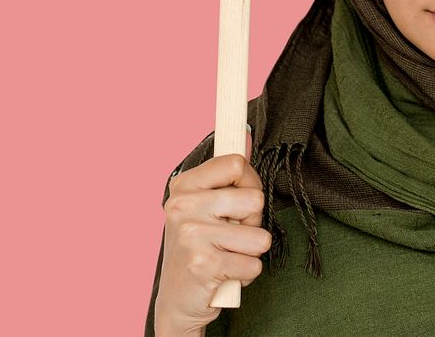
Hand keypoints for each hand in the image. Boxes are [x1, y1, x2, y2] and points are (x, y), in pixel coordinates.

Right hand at [153, 132, 271, 336]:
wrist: (175, 300)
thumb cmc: (196, 247)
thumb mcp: (202, 204)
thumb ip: (225, 174)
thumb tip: (247, 134)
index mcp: (184, 185)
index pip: (236, 164)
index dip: (250, 182)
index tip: (240, 200)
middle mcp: (183, 206)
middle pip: (255, 200)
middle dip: (252, 223)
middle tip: (230, 235)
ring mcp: (192, 235)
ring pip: (259, 237)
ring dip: (250, 252)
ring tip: (227, 255)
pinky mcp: (204, 265)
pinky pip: (253, 264)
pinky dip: (245, 274)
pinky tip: (224, 274)